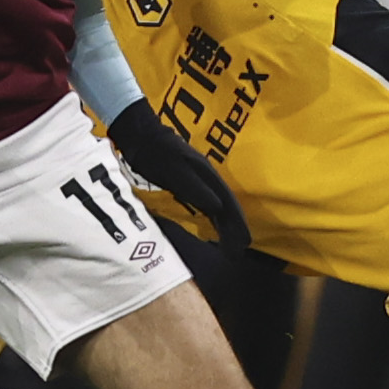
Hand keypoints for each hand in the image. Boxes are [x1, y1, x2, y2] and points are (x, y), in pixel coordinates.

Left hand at [106, 99, 249, 251]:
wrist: (143, 137)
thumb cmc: (157, 154)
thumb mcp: (175, 172)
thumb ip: (195, 189)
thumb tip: (218, 208)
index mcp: (208, 176)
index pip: (228, 203)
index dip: (238, 223)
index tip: (245, 242)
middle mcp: (208, 179)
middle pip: (226, 207)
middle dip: (235, 229)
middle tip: (240, 251)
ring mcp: (200, 181)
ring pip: (218, 207)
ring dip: (226, 227)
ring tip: (232, 246)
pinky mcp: (189, 184)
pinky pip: (207, 206)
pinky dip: (214, 220)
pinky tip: (214, 229)